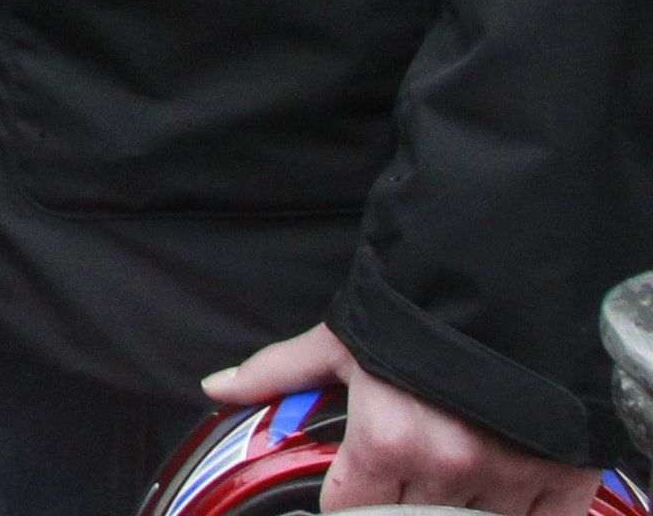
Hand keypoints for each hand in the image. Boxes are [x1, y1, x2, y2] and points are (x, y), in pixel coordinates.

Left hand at [203, 324, 611, 512]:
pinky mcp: (561, 481)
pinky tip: (499, 492)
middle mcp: (447, 467)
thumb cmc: (419, 311)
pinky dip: (516, 515)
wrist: (512, 283)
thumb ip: (277, 372)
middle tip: (403, 469)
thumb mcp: (341, 341)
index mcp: (388, 439)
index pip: (351, 509)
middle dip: (400, 501)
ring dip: (455, 505)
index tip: (354, 486)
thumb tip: (215, 388)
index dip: (349, 498)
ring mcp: (507, 479)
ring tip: (448, 468)